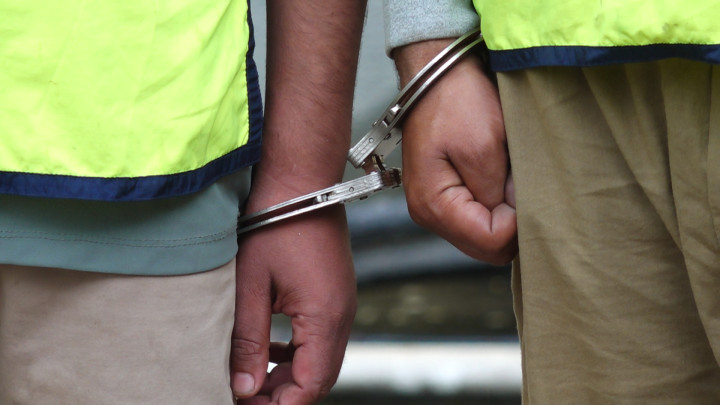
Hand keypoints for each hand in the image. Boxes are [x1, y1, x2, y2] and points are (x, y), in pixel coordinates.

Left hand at [231, 205, 355, 404]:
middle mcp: (342, 315)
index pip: (309, 387)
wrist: (300, 178)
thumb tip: (244, 389)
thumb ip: (249, 341)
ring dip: (289, 374)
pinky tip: (271, 344)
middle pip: (318, 378)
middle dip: (282, 395)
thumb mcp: (251, 285)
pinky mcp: (334, 292)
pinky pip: (321, 337)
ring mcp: (341, 303)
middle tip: (243, 394)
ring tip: (252, 375)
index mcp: (325, 317)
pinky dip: (297, 351)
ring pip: (320, 360)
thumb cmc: (274, 222)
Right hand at [396, 41, 516, 263]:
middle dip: (511, 223)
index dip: (516, 223)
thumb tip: (516, 219)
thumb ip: (499, 192)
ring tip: (509, 177)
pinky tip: (500, 179)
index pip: (490, 242)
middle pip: (485, 248)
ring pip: (483, 236)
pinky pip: (476, 219)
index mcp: (434, 205)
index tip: (523, 187)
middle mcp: (428, 215)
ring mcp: (433, 207)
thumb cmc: (457, 101)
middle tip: (520, 184)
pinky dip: (495, 206)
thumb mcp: (485, 146)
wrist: (437, 73)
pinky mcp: (443, 197)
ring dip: (504, 214)